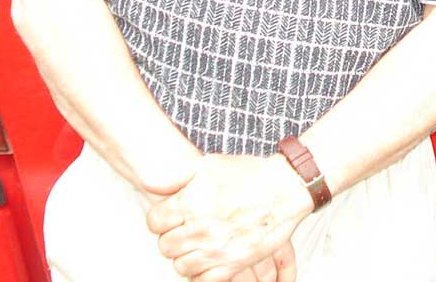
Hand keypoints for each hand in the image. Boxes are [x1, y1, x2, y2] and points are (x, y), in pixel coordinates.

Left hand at [147, 154, 309, 281]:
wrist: (286, 189)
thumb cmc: (250, 175)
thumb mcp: (210, 165)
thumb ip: (176, 176)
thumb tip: (149, 183)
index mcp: (190, 202)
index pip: (154, 222)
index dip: (161, 219)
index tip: (171, 216)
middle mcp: (200, 227)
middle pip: (165, 246)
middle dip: (172, 237)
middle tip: (186, 230)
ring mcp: (215, 249)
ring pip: (180, 266)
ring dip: (186, 256)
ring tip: (198, 244)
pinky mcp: (232, 264)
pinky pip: (203, 281)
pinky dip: (202, 273)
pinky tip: (209, 260)